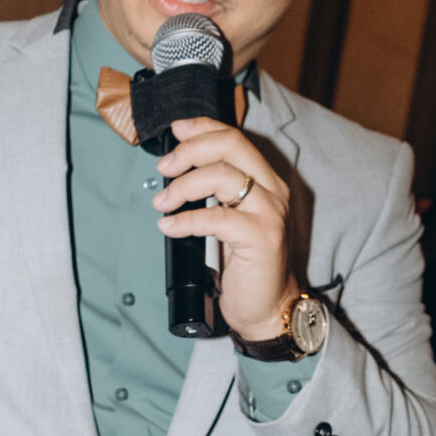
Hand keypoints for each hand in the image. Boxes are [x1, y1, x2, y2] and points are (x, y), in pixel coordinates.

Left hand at [152, 119, 298, 341]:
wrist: (268, 307)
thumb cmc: (245, 264)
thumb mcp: (228, 218)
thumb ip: (214, 192)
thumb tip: (176, 169)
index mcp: (265, 180)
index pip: (234, 138)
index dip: (202, 128)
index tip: (176, 131)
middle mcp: (272, 190)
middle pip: (231, 146)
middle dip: (190, 151)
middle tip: (165, 168)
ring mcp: (270, 213)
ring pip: (222, 176)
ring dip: (183, 186)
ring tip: (163, 203)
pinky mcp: (262, 238)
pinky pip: (217, 218)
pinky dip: (187, 220)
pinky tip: (170, 227)